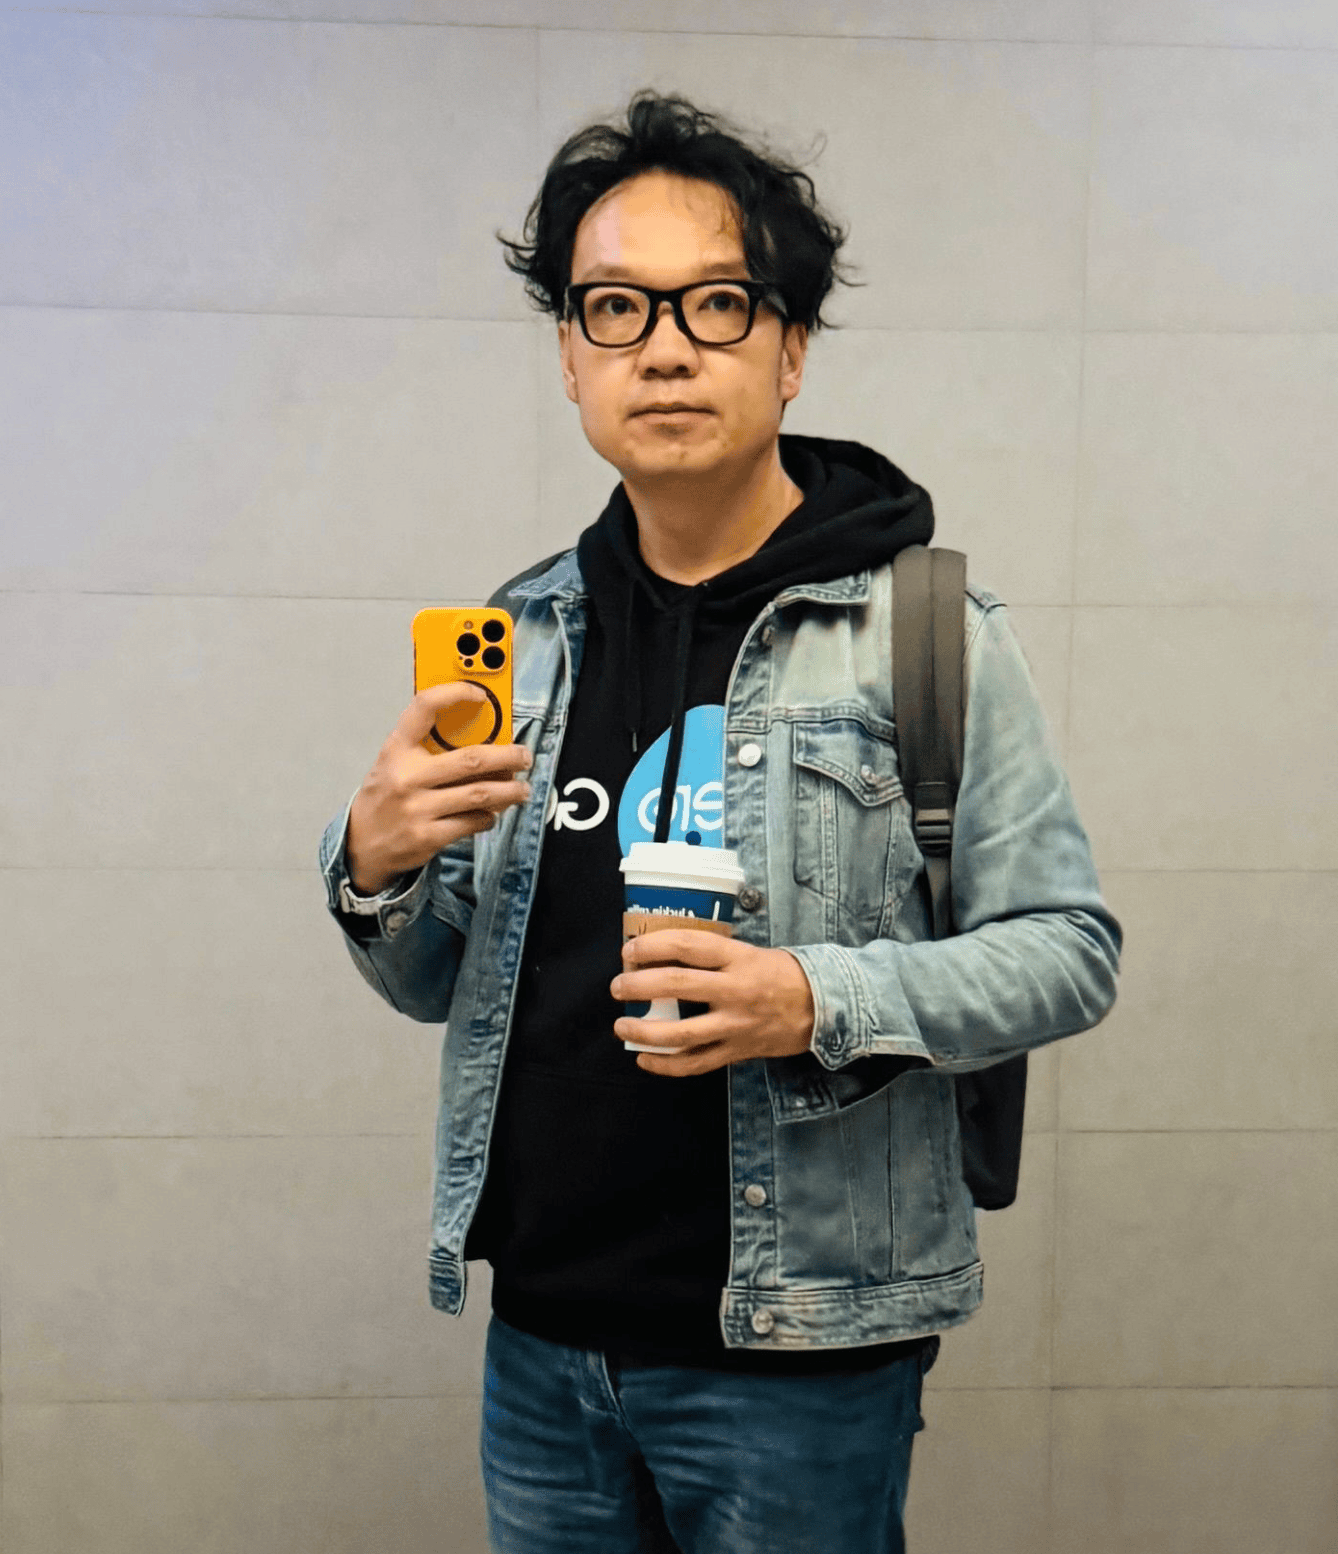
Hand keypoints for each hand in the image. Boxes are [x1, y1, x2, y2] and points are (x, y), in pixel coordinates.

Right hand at [345, 683, 531, 894]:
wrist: (361, 845)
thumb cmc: (385, 798)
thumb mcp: (394, 763)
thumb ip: (427, 748)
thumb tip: (483, 739)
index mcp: (396, 750)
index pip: (424, 708)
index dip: (455, 693)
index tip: (480, 694)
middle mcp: (406, 776)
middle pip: (471, 759)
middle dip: (508, 757)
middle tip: (524, 756)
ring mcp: (417, 808)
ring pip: (480, 794)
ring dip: (509, 791)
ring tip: (522, 790)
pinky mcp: (427, 836)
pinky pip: (472, 822)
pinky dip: (489, 817)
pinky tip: (492, 813)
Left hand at [610, 931, 815, 1076]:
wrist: (825, 1008)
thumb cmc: (783, 975)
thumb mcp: (751, 953)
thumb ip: (715, 955)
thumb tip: (666, 953)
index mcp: (738, 958)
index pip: (687, 945)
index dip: (653, 946)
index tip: (630, 951)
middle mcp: (735, 990)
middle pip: (676, 985)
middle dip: (638, 986)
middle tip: (618, 987)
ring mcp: (736, 1024)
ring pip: (681, 1032)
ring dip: (644, 1030)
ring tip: (622, 1026)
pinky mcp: (738, 1051)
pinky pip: (696, 1062)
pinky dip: (666, 1064)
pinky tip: (645, 1059)